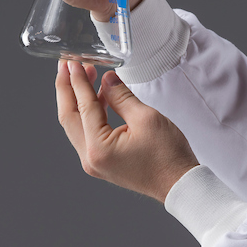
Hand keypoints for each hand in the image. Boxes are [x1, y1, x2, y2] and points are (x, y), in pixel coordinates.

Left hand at [56, 60, 198, 202]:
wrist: (179, 184)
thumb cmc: (168, 157)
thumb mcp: (146, 118)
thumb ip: (121, 96)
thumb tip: (107, 79)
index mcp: (99, 147)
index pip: (83, 106)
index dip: (78, 81)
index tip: (73, 62)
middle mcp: (90, 158)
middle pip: (68, 117)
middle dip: (67, 88)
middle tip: (67, 65)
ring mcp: (94, 162)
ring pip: (76, 125)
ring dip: (78, 100)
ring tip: (85, 77)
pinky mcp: (102, 162)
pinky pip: (87, 134)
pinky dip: (89, 114)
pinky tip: (99, 98)